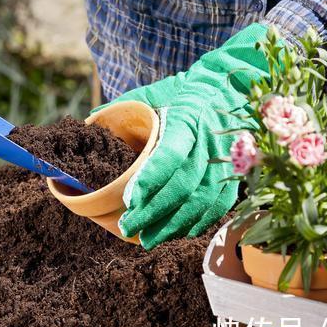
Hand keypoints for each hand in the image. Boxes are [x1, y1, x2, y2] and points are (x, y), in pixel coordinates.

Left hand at [95, 24, 270, 248]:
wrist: (228, 88)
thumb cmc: (184, 92)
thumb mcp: (155, 92)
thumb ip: (125, 107)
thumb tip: (91, 119)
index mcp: (186, 120)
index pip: (169, 155)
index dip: (150, 181)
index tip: (130, 201)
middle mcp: (208, 142)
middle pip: (184, 186)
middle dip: (155, 212)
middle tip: (129, 227)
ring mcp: (225, 160)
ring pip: (202, 201)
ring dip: (174, 225)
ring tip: (149, 238)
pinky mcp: (234, 173)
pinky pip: (219, 205)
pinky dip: (198, 222)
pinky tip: (179, 232)